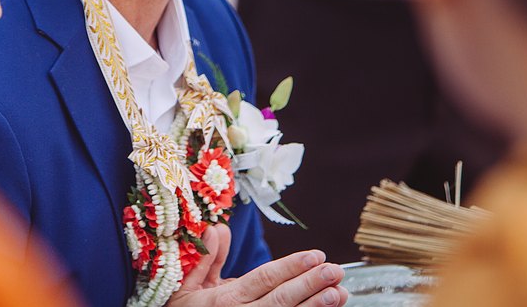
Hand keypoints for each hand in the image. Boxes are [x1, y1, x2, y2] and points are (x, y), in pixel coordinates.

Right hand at [170, 243, 347, 306]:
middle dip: (311, 285)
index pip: (264, 280)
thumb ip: (206, 259)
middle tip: (335, 271)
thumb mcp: (187, 285)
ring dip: (315, 306)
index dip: (291, 268)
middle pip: (282, 300)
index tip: (315, 255)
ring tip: (339, 293)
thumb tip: (218, 228)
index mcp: (225, 300)